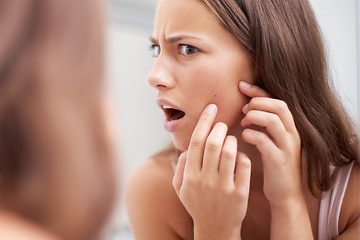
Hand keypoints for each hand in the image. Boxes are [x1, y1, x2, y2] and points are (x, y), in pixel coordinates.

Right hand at [173, 104, 250, 239]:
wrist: (215, 229)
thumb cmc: (197, 204)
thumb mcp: (180, 188)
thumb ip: (180, 167)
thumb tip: (186, 148)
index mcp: (189, 176)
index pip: (196, 140)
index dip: (205, 120)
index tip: (212, 108)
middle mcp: (205, 180)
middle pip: (213, 142)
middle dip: (220, 127)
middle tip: (223, 124)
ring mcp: (223, 187)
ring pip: (230, 151)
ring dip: (232, 139)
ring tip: (230, 139)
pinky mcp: (239, 193)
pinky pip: (244, 164)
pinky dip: (242, 155)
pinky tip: (239, 155)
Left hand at [239, 81, 303, 207]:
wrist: (285, 196)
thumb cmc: (274, 167)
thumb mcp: (272, 142)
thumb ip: (263, 126)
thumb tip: (245, 109)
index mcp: (290, 128)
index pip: (277, 100)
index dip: (259, 91)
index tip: (241, 86)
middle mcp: (292, 134)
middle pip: (278, 105)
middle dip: (257, 102)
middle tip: (243, 110)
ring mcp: (287, 147)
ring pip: (273, 120)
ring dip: (254, 116)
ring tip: (243, 123)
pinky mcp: (278, 160)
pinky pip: (264, 140)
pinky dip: (250, 134)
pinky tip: (244, 138)